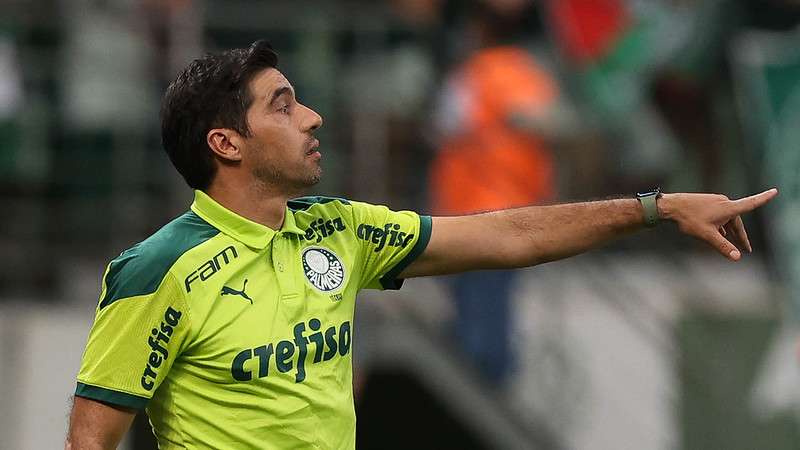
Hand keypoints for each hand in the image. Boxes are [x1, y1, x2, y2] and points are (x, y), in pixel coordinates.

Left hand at [658, 188, 777, 260]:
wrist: (671, 206)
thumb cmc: (688, 219)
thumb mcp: (707, 235)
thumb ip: (723, 246)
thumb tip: (738, 257)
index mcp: (728, 207)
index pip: (750, 203)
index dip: (764, 198)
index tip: (775, 191)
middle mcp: (724, 202)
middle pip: (737, 221)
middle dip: (740, 235)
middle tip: (747, 249)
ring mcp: (715, 201)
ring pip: (727, 219)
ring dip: (730, 231)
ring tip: (732, 244)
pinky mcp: (707, 203)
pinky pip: (719, 216)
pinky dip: (721, 226)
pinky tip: (718, 233)